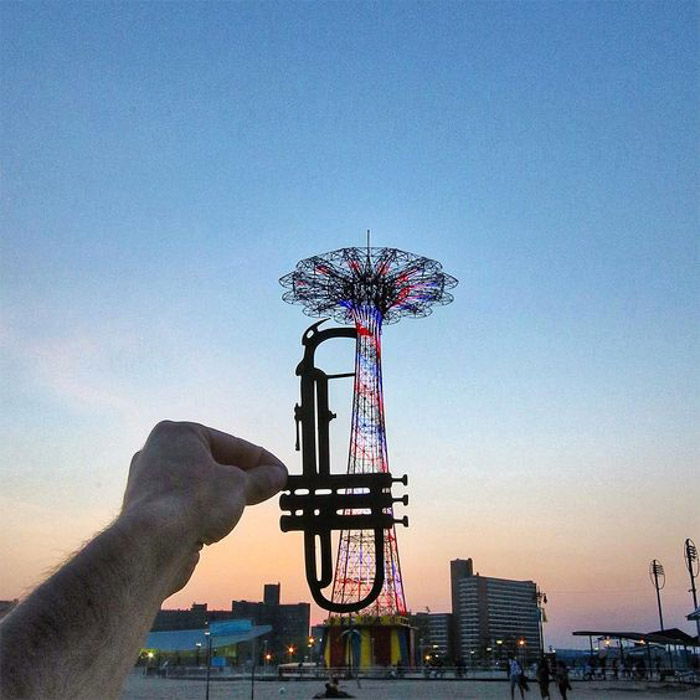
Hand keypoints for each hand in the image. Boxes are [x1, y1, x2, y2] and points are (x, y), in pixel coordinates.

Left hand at [120, 420, 286, 591]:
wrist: (152, 545)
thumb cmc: (192, 502)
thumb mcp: (239, 486)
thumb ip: (261, 480)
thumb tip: (277, 476)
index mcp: (178, 433)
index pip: (230, 443)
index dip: (261, 459)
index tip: (280, 472)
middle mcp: (158, 453)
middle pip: (213, 462)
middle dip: (243, 476)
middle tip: (269, 486)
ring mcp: (149, 483)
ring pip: (199, 484)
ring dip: (224, 494)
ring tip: (249, 503)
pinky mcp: (148, 511)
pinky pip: (185, 504)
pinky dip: (205, 510)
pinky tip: (221, 522)